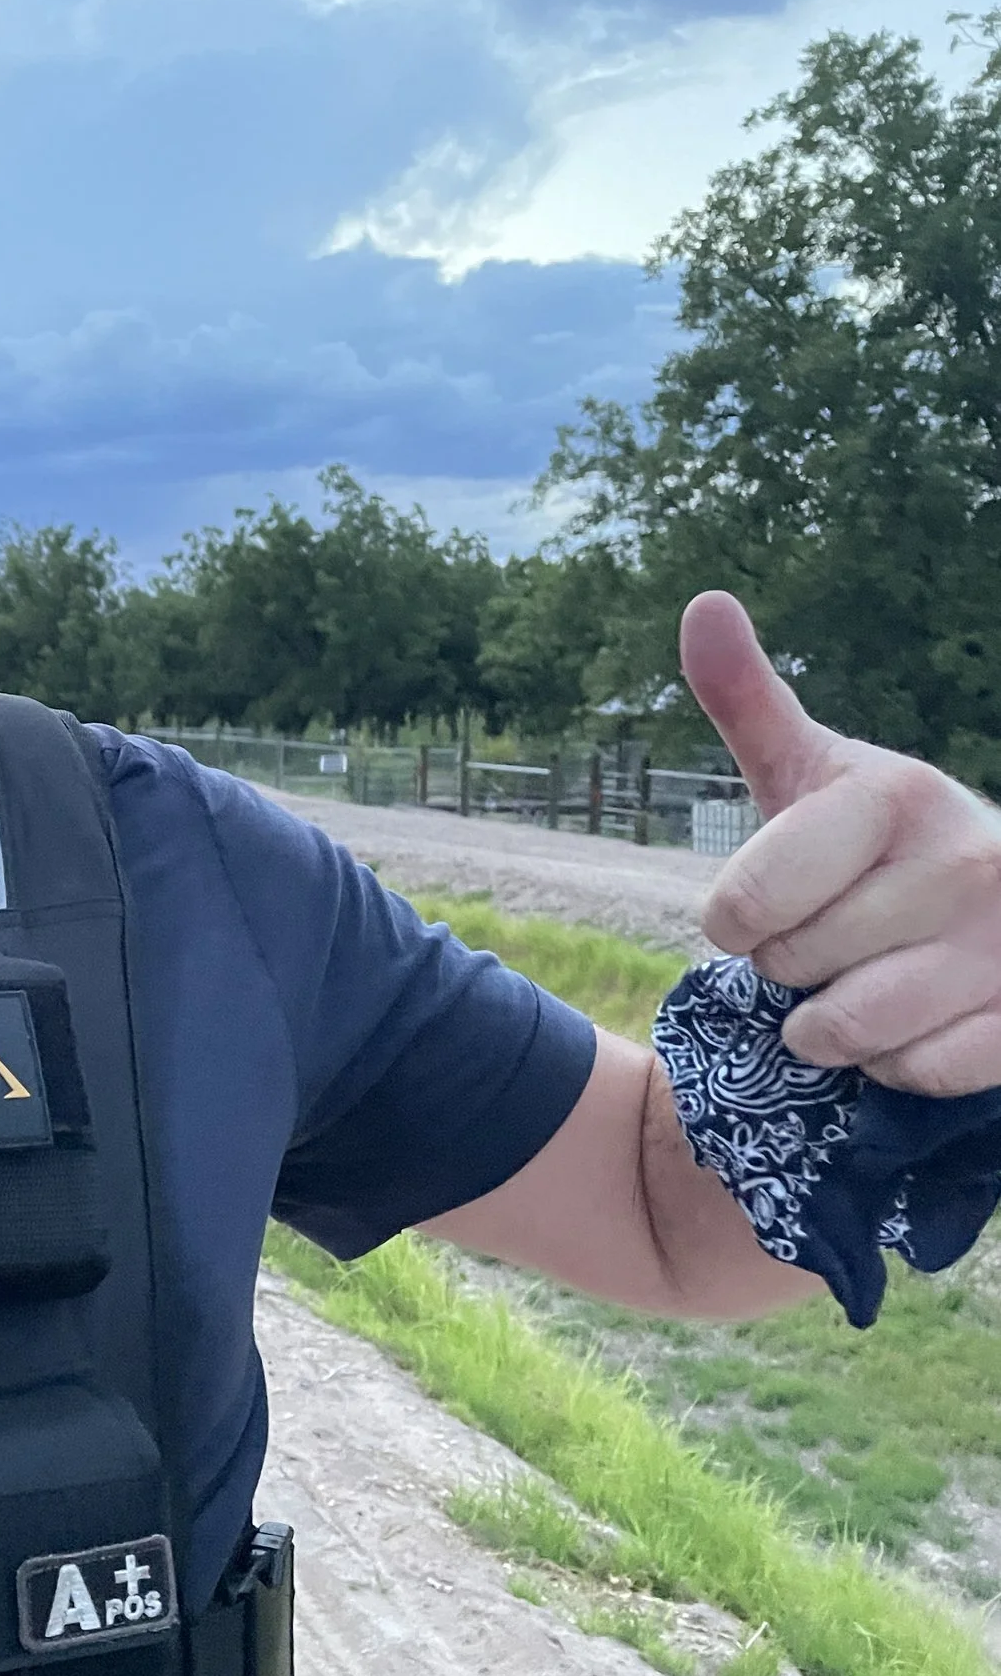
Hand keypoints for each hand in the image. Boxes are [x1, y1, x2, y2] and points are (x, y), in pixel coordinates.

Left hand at [686, 591, 1000, 1095]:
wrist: (994, 903)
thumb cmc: (869, 842)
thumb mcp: (805, 770)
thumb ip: (748, 699)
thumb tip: (704, 604)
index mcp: (894, 793)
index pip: (741, 908)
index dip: (738, 921)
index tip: (778, 897)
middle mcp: (966, 858)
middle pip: (790, 969)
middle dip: (792, 966)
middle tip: (839, 931)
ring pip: (845, 1031)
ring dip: (834, 1025)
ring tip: (869, 976)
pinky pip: (915, 1072)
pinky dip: (898, 1063)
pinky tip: (921, 1017)